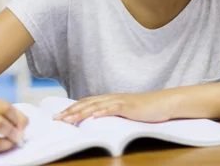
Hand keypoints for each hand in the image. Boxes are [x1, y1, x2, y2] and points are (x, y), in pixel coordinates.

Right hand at [0, 96, 28, 152]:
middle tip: (20, 136)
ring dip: (8, 144)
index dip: (17, 118)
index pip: (5, 108)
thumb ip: (13, 112)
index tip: (22, 124)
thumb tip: (24, 126)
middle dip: (13, 132)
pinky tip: (4, 144)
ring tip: (13, 141)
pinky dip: (0, 148)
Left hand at [53, 92, 176, 124]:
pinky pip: (114, 108)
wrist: (163, 103)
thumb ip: (111, 113)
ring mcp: (120, 101)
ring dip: (81, 112)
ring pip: (96, 106)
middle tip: (56, 119)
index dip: (71, 109)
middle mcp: (112, 98)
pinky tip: (94, 116)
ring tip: (69, 119)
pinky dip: (103, 111)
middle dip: (70, 111)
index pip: (86, 103)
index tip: (58, 116)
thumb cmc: (145, 109)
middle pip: (87, 103)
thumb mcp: (124, 111)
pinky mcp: (129, 107)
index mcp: (109, 99)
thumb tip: (97, 121)